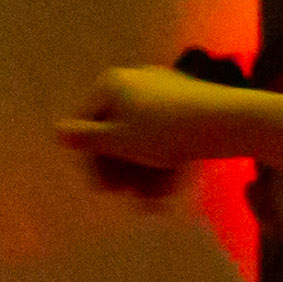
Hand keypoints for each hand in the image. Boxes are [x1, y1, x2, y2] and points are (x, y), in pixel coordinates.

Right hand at [55, 64, 260, 198]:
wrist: (227, 121)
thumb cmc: (166, 132)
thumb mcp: (120, 141)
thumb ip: (86, 139)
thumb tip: (55, 131)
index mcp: (111, 84)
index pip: (87, 124)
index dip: (92, 161)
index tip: (102, 191)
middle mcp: (135, 80)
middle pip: (118, 131)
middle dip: (121, 168)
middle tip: (127, 197)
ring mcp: (164, 89)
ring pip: (144, 137)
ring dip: (144, 171)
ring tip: (152, 201)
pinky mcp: (189, 102)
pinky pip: (168, 133)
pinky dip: (165, 159)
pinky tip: (171, 188)